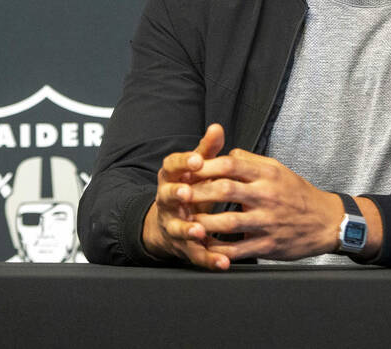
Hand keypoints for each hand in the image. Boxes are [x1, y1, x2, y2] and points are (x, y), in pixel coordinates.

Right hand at [141, 123, 231, 269]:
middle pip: (167, 196)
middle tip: (186, 192)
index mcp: (171, 178)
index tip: (196, 159)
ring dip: (187, 229)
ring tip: (198, 231)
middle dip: (176, 194)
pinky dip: (209, 259)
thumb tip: (217, 127)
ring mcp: (173, 225)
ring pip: (178, 228)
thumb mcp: (196, 169)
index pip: (171, 166)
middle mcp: (168, 201)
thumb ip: (207, 150)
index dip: (182, 162)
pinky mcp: (184, 247)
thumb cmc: (189, 188)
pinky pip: (195, 254)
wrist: (170, 222)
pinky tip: (223, 262)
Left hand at [183, 148, 344, 261]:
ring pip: (228, 222)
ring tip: (186, 223)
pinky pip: (238, 249)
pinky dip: (219, 251)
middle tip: (179, 195)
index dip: (206, 166)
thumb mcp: (278, 170)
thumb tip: (225, 155)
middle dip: (198, 193)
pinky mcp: (268, 245)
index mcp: (268, 174)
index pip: (231, 164)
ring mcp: (268, 222)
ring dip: (203, 223)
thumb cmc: (298, 194)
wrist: (326, 222)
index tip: (189, 170)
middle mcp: (267, 196)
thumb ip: (251, 162)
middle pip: (225, 190)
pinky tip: (206, 248)